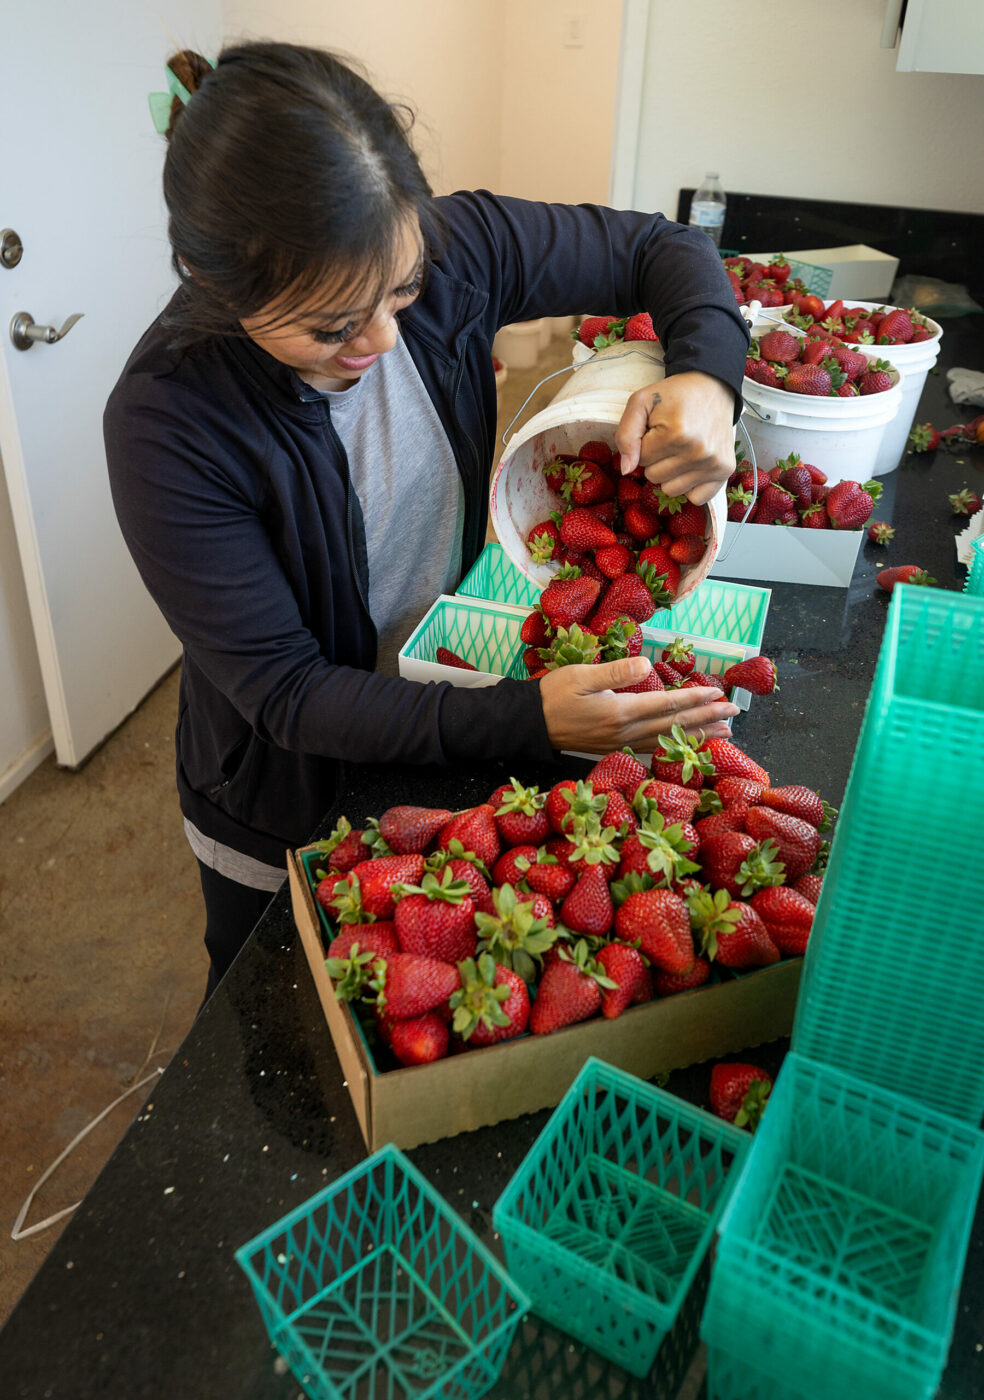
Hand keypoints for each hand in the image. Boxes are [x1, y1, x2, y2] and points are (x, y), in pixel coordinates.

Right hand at [539, 657, 739, 753]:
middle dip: (707, 718)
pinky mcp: (616, 746)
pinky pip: (655, 746)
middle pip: (674, 725)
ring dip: (698, 734)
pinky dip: (676, 744)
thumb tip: (647, 665)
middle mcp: (625, 732)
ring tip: (725, 732)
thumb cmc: (552, 695)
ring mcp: (621, 742)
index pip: (666, 704)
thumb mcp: (580, 676)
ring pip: (668, 738)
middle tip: (734, 714)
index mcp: (620, 712)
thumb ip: (615, 672)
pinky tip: (687, 742)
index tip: (718, 693)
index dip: (694, 698)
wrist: (530, 724)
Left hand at [615, 370, 735, 505]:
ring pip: (671, 490)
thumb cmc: (675, 395)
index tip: (657, 430)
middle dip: (656, 460)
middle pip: (654, 477)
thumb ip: (626, 435)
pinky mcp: (725, 470)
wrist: (712, 387)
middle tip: (669, 438)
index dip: (645, 445)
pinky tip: (692, 466)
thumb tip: (627, 470)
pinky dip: (690, 486)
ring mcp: (714, 463)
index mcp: (677, 434)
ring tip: (681, 450)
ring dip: (670, 474)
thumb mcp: (641, 403)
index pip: (641, 460)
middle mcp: (698, 452)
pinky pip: (696, 498)